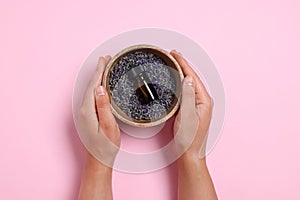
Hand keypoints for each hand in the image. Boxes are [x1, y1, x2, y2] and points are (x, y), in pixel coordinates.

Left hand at [76, 56, 119, 167]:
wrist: (99, 160)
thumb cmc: (106, 146)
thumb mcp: (109, 126)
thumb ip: (104, 107)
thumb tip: (100, 88)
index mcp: (88, 111)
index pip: (94, 85)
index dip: (99, 71)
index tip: (105, 60)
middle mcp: (82, 110)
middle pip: (91, 85)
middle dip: (98, 71)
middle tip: (107, 59)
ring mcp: (83, 113)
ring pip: (91, 90)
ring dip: (98, 77)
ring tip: (105, 68)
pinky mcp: (87, 116)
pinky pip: (91, 96)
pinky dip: (97, 86)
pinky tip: (101, 85)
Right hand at [171, 51, 216, 199]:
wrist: (189, 153)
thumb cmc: (189, 138)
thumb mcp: (188, 115)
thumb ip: (189, 96)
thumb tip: (189, 78)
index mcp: (204, 100)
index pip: (193, 76)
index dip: (183, 63)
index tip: (175, 54)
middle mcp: (203, 101)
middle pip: (192, 77)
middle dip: (183, 65)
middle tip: (172, 55)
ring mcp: (198, 105)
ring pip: (189, 83)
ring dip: (181, 72)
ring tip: (173, 63)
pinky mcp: (192, 109)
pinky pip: (186, 91)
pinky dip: (180, 82)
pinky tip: (175, 81)